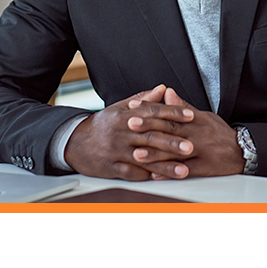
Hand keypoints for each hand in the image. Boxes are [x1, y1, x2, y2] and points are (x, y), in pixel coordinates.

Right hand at [63, 85, 195, 180]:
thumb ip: (143, 100)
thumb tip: (163, 88)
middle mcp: (121, 133)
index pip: (153, 112)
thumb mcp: (119, 108)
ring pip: (144, 158)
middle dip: (173, 142)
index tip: (191, 115)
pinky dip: (147, 176)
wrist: (74, 142)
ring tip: (184, 169)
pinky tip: (162, 179)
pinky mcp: (111, 168)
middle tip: (192, 146)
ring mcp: (116, 151)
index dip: (173, 113)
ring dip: (165, 165)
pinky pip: (131, 173)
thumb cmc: (102, 125)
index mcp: (125, 116)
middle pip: (151, 136)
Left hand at [127, 88, 244, 178]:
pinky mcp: (205, 167)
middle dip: (149, 127)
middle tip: (130, 125)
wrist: (243, 151)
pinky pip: (185, 171)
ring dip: (155, 154)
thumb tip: (166, 92)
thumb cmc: (219, 133)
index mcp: (195, 120)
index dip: (151, 109)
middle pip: (170, 129)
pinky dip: (170, 174)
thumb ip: (182, 106)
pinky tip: (155, 175)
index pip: (170, 112)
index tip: (134, 107)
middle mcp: (197, 134)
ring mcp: (201, 152)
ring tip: (137, 154)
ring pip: (175, 153)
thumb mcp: (203, 115)